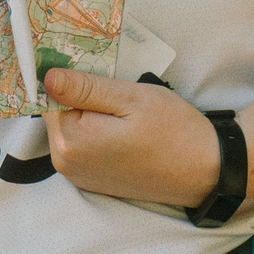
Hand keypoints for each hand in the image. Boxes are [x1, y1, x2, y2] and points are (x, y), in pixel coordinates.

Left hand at [42, 68, 226, 210]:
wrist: (206, 171)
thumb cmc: (174, 130)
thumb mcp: (131, 98)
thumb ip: (85, 88)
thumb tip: (47, 77)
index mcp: (70, 142)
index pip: (50, 96)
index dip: (72, 78)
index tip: (97, 72)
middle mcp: (66, 164)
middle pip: (59, 113)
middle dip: (82, 98)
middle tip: (118, 91)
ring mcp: (79, 176)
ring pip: (72, 128)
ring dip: (92, 114)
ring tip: (125, 111)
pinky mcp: (94, 181)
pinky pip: (83, 146)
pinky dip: (98, 132)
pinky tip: (125, 129)